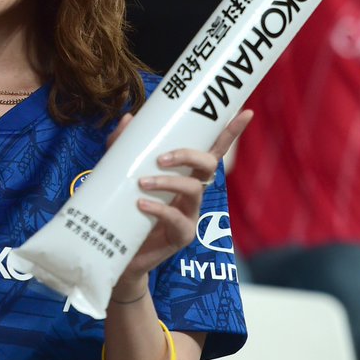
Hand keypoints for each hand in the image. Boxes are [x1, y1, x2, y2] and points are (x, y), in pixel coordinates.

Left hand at [109, 109, 252, 297]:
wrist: (114, 247)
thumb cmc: (124, 205)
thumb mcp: (120, 171)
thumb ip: (123, 146)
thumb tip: (129, 119)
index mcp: (186, 174)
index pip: (212, 149)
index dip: (230, 132)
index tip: (246, 112)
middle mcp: (193, 192)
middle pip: (208, 166)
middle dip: (189, 156)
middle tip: (162, 158)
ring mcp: (190, 214)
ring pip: (194, 191)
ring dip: (169, 182)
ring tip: (143, 183)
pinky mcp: (181, 235)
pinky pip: (177, 220)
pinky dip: (159, 209)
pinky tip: (142, 204)